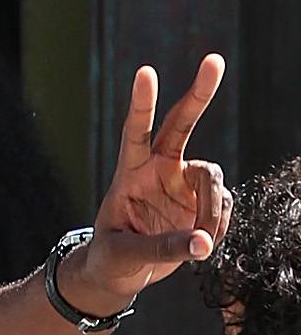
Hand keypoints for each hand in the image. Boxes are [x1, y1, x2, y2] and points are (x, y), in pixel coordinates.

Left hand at [65, 54, 231, 316]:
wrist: (121, 273)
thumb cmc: (111, 259)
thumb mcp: (125, 255)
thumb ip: (162, 248)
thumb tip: (203, 244)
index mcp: (130, 173)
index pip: (135, 133)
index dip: (142, 105)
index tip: (145, 72)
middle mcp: (159, 168)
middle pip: (182, 124)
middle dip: (199, 94)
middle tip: (214, 61)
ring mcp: (183, 182)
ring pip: (212, 178)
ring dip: (212, 211)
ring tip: (202, 244)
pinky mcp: (201, 202)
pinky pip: (222, 207)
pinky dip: (217, 228)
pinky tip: (202, 247)